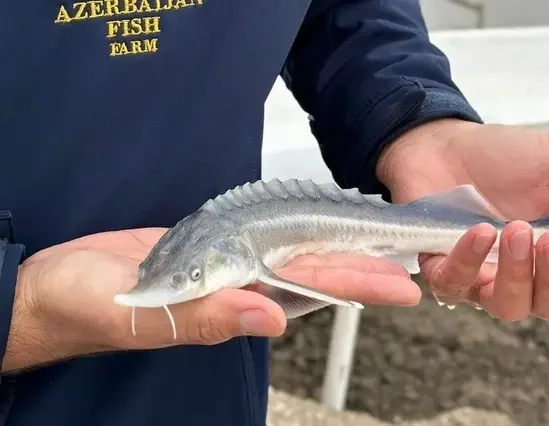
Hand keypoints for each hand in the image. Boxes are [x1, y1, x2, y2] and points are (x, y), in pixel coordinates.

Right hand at [6, 228, 419, 370]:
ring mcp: (226, 263)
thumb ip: (206, 317)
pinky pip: (259, 235)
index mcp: (233, 303)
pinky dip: (291, 227)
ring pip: (293, 251)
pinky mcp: (210, 242)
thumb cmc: (90, 306)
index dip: (358, 285)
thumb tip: (272, 318)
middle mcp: (239, 284)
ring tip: (382, 235)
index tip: (404, 283)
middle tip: (415, 253)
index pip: (310, 292)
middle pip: (315, 270)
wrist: (59, 285)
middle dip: (366, 263)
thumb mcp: (144, 316)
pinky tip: (316, 221)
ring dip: (337, 243)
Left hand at [376, 118, 548, 322]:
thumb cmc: (501, 155)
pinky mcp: (438, 265)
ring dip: (515, 276)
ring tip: (515, 231)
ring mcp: (478, 274)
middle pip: (544, 307)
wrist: (447, 141)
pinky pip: (452, 283)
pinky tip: (480, 232)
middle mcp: (517, 273)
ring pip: (503, 305)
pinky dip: (468, 262)